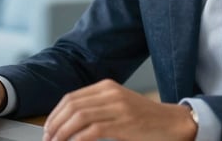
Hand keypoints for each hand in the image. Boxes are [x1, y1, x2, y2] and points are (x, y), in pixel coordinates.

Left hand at [42, 79, 196, 140]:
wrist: (173, 123)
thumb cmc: (146, 119)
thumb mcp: (120, 106)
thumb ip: (99, 108)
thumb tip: (71, 122)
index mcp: (107, 86)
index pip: (71, 97)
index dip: (55, 114)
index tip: (48, 128)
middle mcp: (110, 93)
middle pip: (71, 106)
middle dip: (54, 123)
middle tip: (47, 138)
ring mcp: (117, 107)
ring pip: (78, 117)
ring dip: (62, 132)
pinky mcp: (122, 124)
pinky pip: (91, 130)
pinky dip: (76, 139)